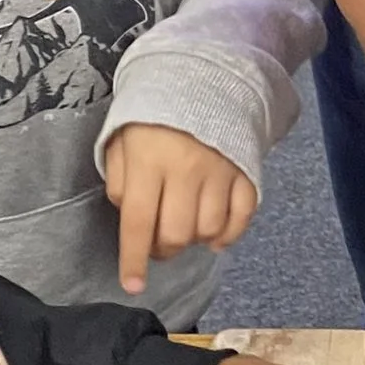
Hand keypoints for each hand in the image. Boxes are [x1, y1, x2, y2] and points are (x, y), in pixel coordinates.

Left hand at [102, 125, 257, 294]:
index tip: (132, 285)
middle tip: (157, 242)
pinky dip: (229, 235)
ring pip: (209, 230)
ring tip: (184, 228)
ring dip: (193, 240)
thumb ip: (119, 180)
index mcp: (150, 161)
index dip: (133, 259)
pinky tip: (215, 235)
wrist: (203, 79)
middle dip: (163, 250)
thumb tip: (128, 219)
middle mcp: (187, 170)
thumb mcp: (121, 139)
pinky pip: (242, 218)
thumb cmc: (153, 115)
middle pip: (176, 234)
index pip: (138, 223)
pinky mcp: (246, 172)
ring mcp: (220, 172)